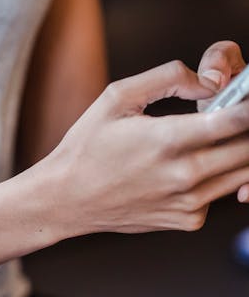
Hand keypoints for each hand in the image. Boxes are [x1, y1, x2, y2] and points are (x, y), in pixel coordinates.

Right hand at [47, 57, 248, 236]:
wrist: (66, 200)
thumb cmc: (87, 146)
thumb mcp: (117, 96)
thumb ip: (169, 77)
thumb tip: (212, 81)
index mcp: (167, 140)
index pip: (236, 120)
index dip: (248, 106)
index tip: (247, 95)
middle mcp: (183, 176)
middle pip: (248, 149)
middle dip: (246, 128)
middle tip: (232, 113)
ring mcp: (189, 202)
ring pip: (243, 173)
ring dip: (238, 151)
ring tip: (212, 137)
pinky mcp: (189, 220)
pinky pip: (220, 193)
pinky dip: (217, 177)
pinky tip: (189, 168)